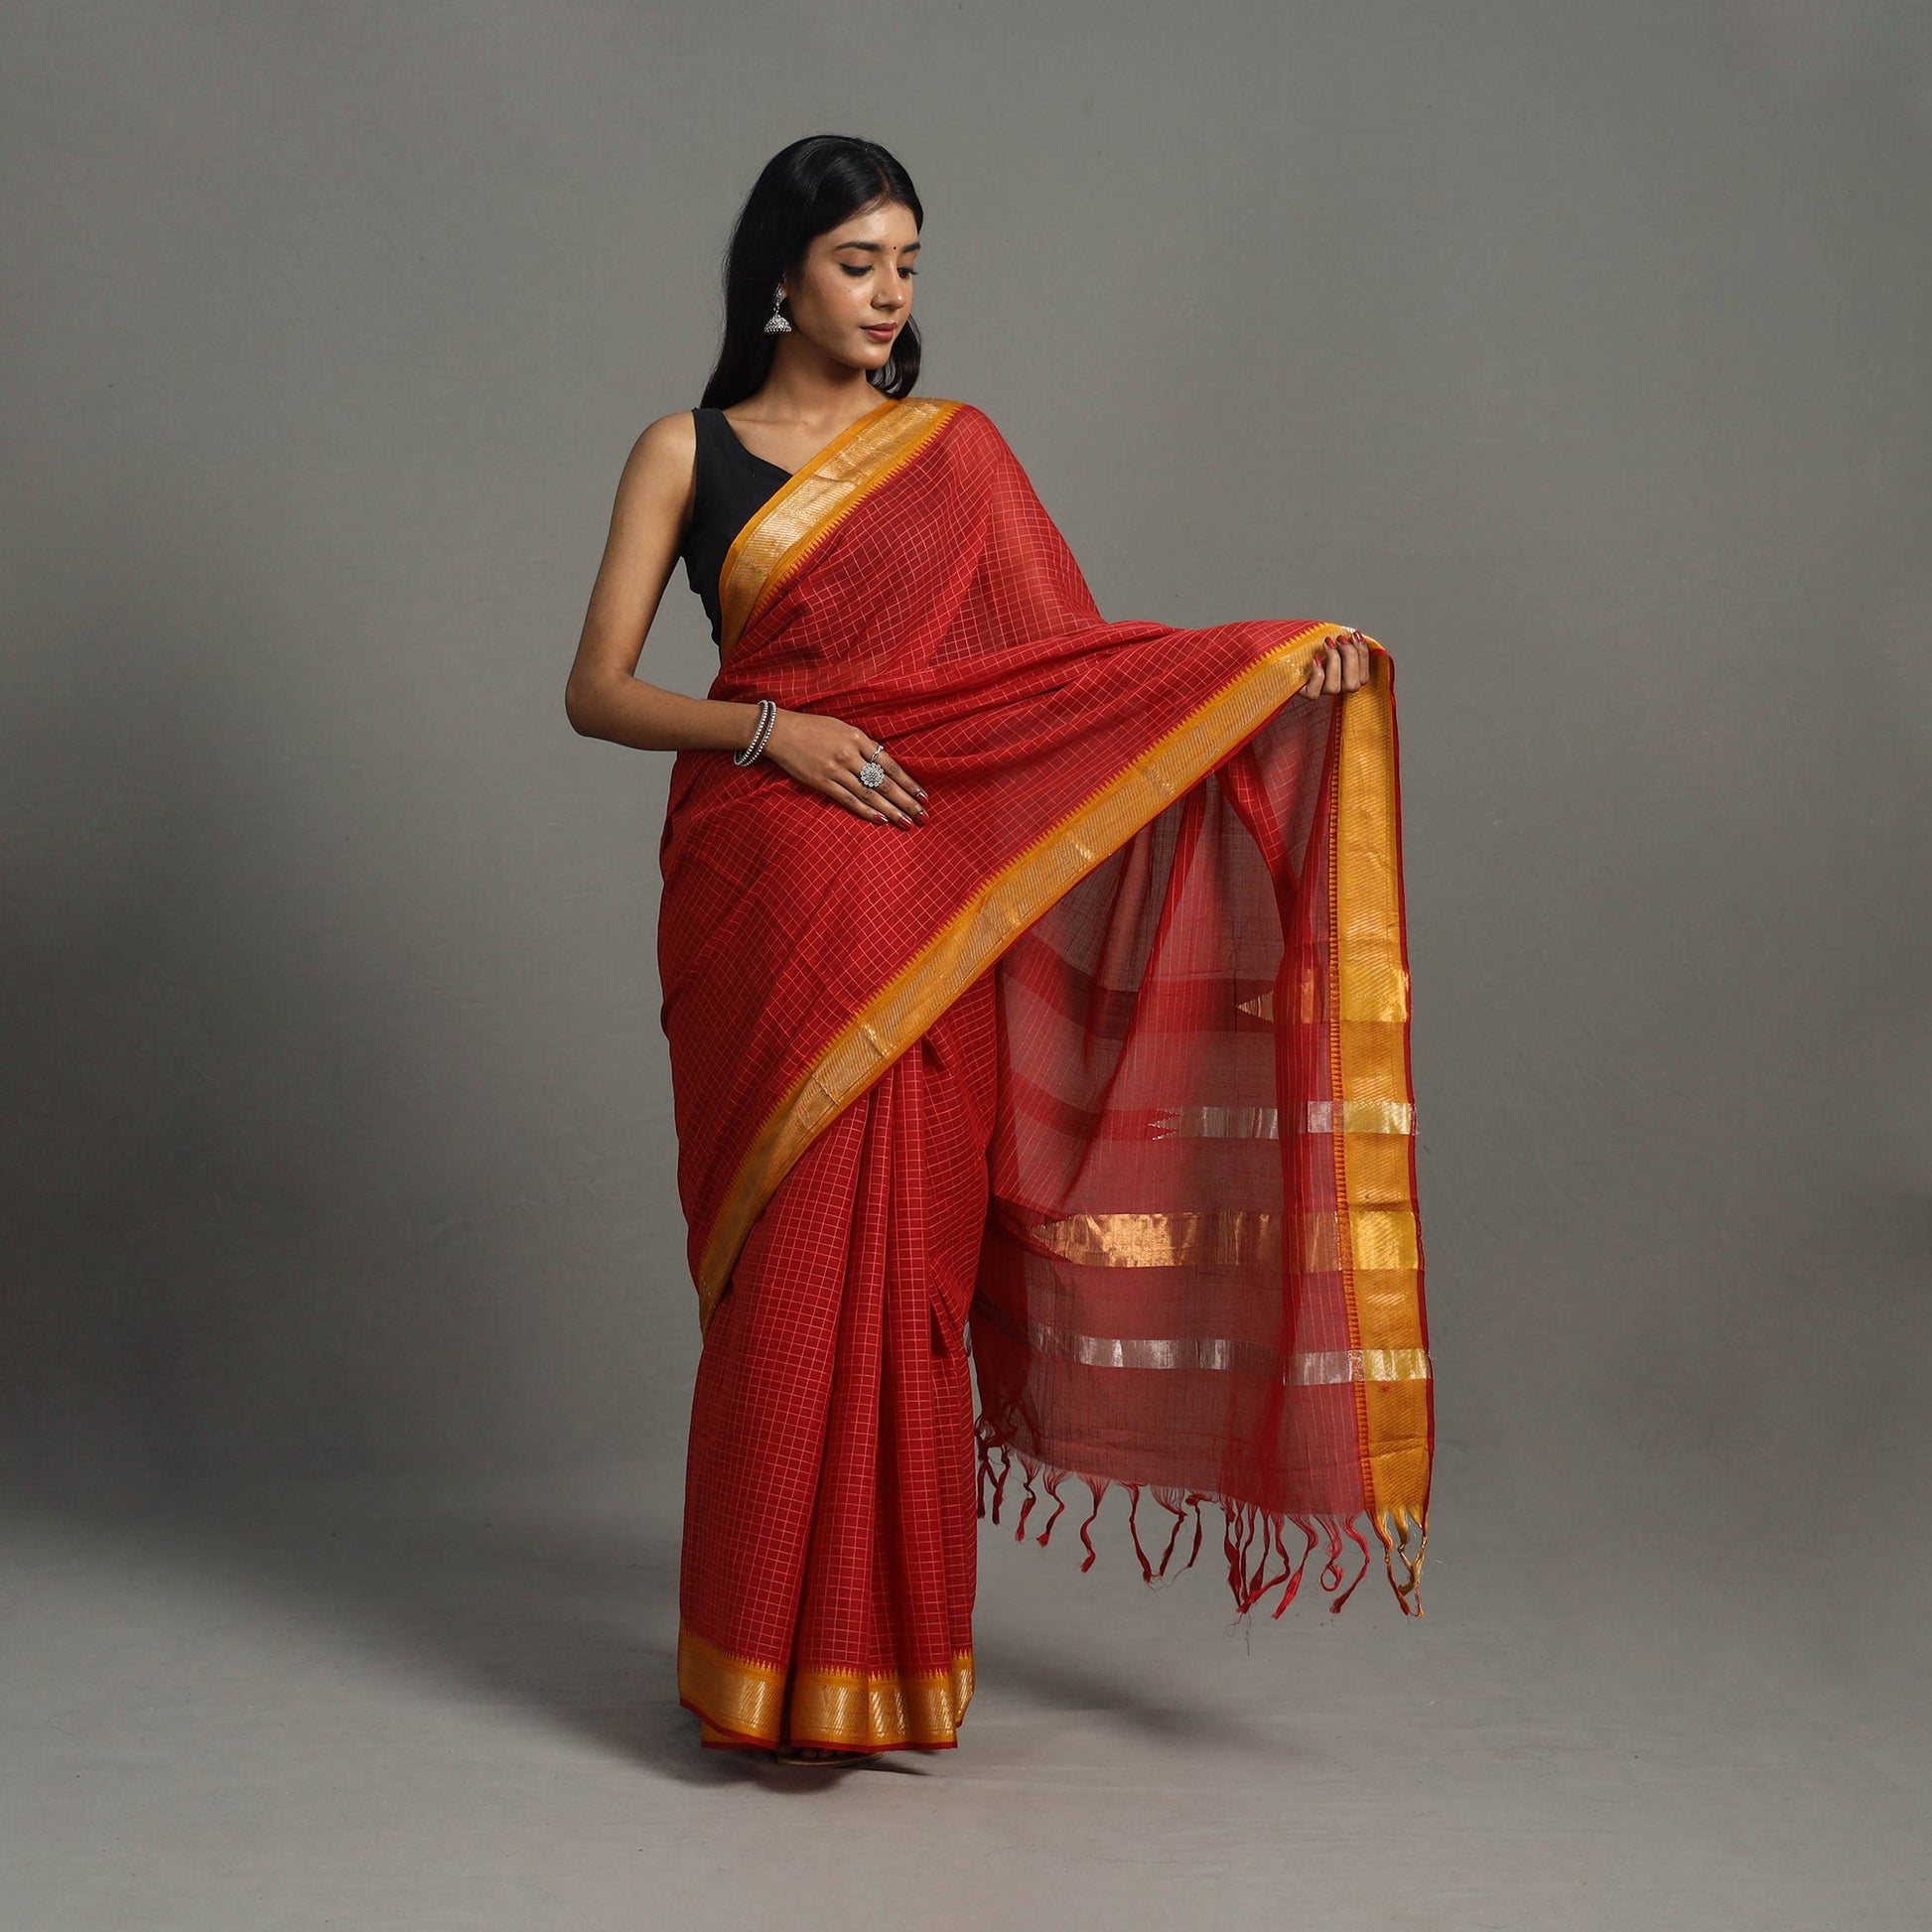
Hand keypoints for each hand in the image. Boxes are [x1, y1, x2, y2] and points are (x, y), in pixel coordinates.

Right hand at [760, 709, 926, 827]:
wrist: (780, 731)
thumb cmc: (813, 728)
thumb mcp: (843, 728)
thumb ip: (863, 745)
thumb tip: (883, 765)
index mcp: (858, 738)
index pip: (890, 765)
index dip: (908, 782)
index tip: (923, 795)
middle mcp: (850, 755)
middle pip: (884, 782)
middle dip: (906, 801)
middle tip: (923, 815)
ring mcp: (836, 770)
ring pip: (869, 794)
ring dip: (890, 810)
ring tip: (907, 823)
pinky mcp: (822, 783)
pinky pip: (848, 800)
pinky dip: (865, 811)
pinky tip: (880, 820)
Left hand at [1300, 628, 1371, 699]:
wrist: (1289, 653)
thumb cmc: (1312, 646)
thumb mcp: (1332, 642)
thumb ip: (1346, 643)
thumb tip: (1357, 636)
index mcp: (1347, 677)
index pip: (1364, 677)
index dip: (1363, 656)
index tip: (1355, 635)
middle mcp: (1336, 686)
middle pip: (1353, 685)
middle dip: (1350, 657)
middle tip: (1339, 639)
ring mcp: (1321, 691)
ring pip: (1334, 688)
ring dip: (1334, 662)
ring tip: (1327, 643)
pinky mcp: (1305, 692)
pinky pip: (1314, 692)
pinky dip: (1317, 674)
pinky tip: (1315, 658)